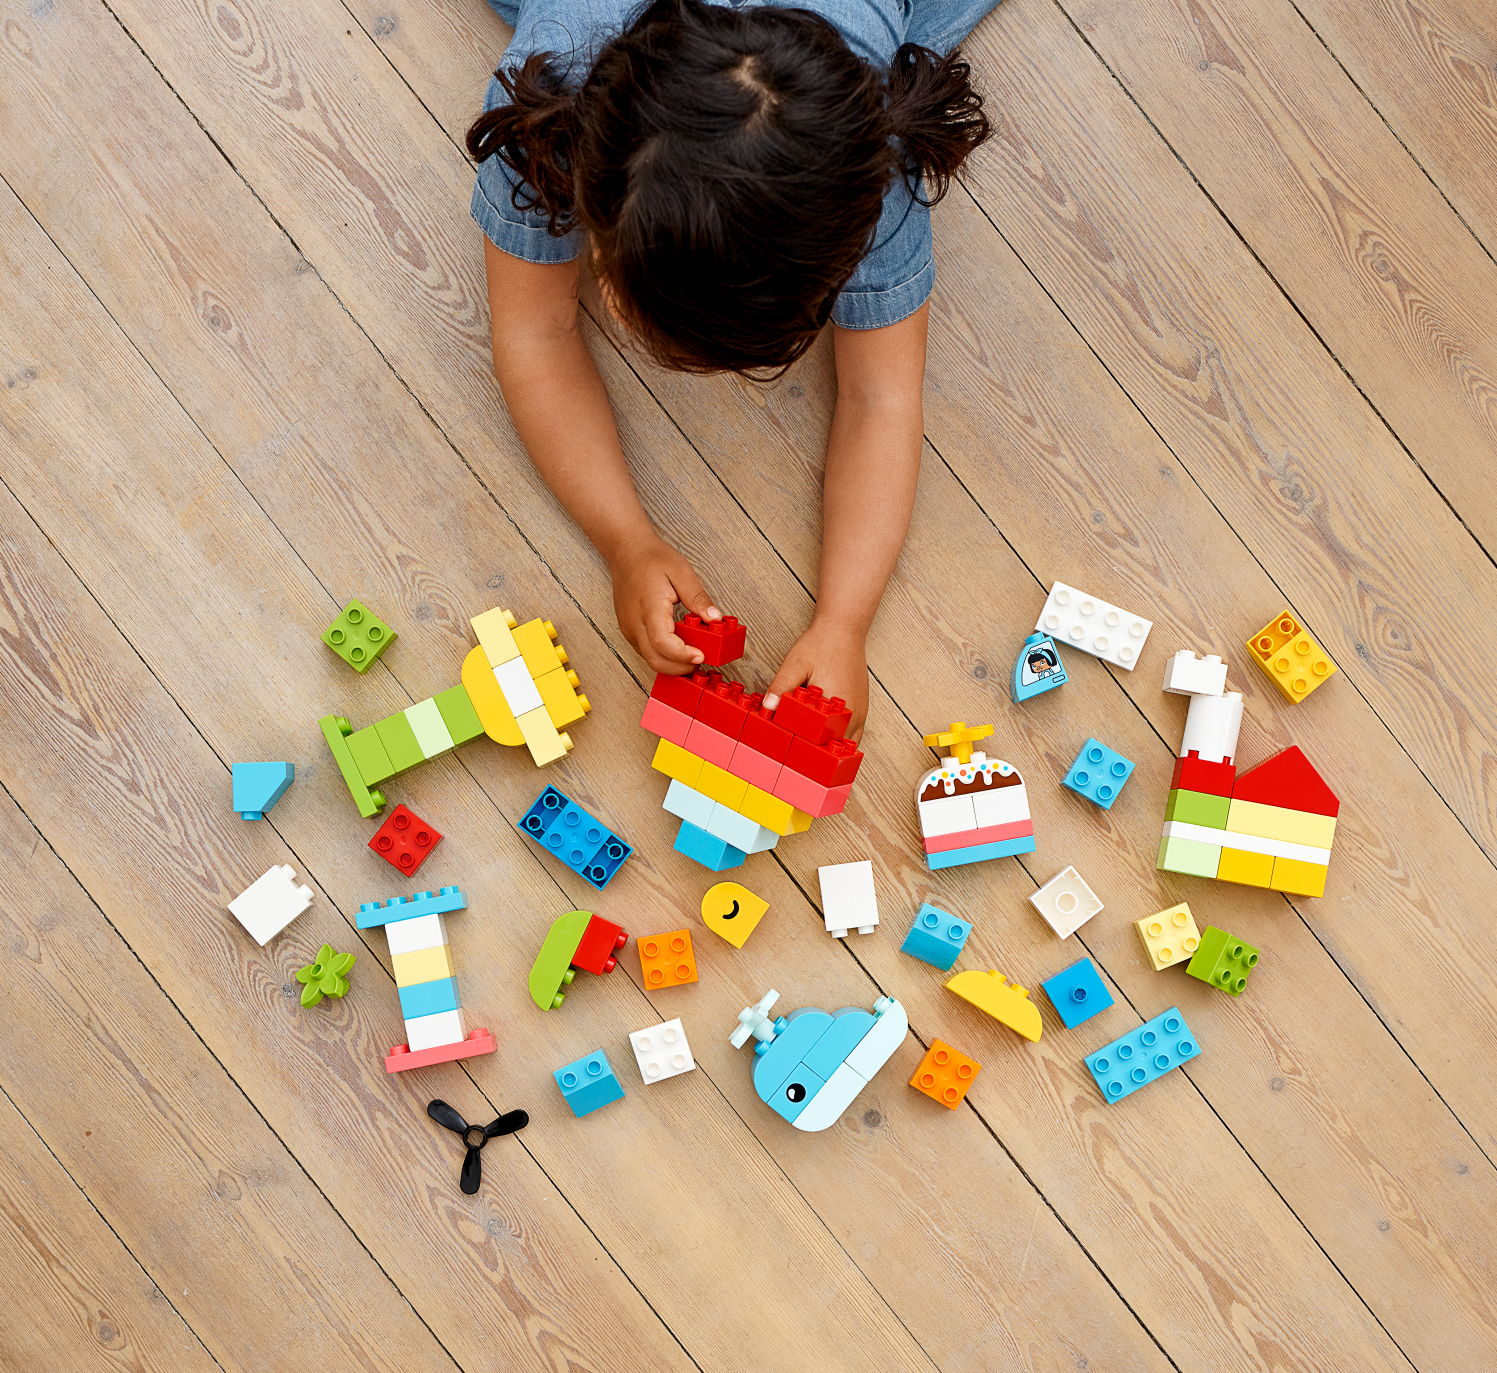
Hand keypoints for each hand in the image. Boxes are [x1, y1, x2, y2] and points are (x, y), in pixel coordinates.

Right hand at [609, 532, 721, 674]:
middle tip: (701, 660)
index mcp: (649, 607)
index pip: (662, 642)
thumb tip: (715, 618)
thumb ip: (698, 597)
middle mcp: (635, 622)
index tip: (700, 656)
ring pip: (649, 659)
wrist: (626, 552)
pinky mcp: (629, 631)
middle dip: (680, 667)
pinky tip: (678, 647)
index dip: (682, 655)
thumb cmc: (651, 558)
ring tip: (693, 653)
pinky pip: (646, 651)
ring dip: (672, 664)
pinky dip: (663, 656)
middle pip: (655, 659)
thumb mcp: (682, 572)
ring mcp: (629, 628)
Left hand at [764, 619, 869, 742]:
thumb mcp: (795, 664)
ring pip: (845, 744)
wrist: (843, 630)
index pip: (819, 741)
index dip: (801, 748)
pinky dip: (838, 739)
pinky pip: (852, 735)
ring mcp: (859, 714)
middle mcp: (853, 715)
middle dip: (814, 751)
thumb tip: (768, 707)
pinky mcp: (860, 710)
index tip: (786, 749)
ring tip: (808, 748)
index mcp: (837, 706)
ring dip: (829, 748)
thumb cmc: (820, 645)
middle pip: (834, 748)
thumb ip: (782, 686)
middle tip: (794, 752)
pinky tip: (823, 738)